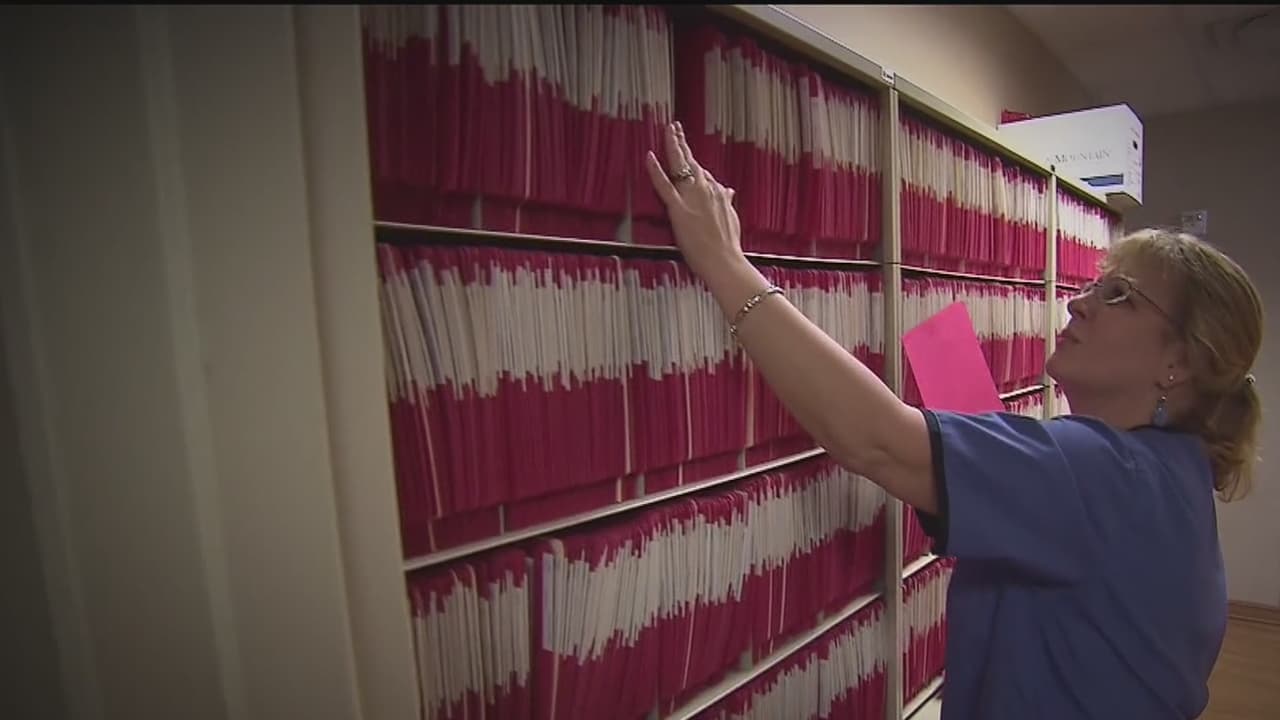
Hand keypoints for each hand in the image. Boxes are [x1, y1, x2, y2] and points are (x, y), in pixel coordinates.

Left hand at [645, 121, 744, 279]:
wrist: (725, 261)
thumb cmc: (728, 246)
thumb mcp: (732, 219)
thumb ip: (727, 202)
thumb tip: (729, 190)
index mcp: (718, 193)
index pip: (704, 173)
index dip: (694, 164)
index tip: (688, 155)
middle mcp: (706, 190)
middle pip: (692, 161)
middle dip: (683, 143)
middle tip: (675, 127)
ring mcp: (692, 197)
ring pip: (680, 166)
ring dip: (673, 146)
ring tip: (667, 130)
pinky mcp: (678, 208)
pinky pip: (664, 185)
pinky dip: (655, 170)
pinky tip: (648, 156)